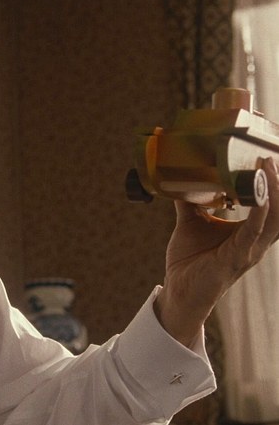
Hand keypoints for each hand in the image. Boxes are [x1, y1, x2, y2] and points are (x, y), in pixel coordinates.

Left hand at [155, 157, 278, 345]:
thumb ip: (191, 201)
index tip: (271, 157)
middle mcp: (256, 241)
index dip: (277, 184)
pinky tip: (259, 198)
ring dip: (273, 192)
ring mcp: (249, 251)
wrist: (178, 290)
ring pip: (273, 218)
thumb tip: (182, 176)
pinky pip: (253, 233)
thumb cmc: (190, 259)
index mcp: (250, 232)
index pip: (274, 205)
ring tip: (267, 167)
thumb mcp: (191, 222)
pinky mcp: (236, 259)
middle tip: (271, 156)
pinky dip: (258, 213)